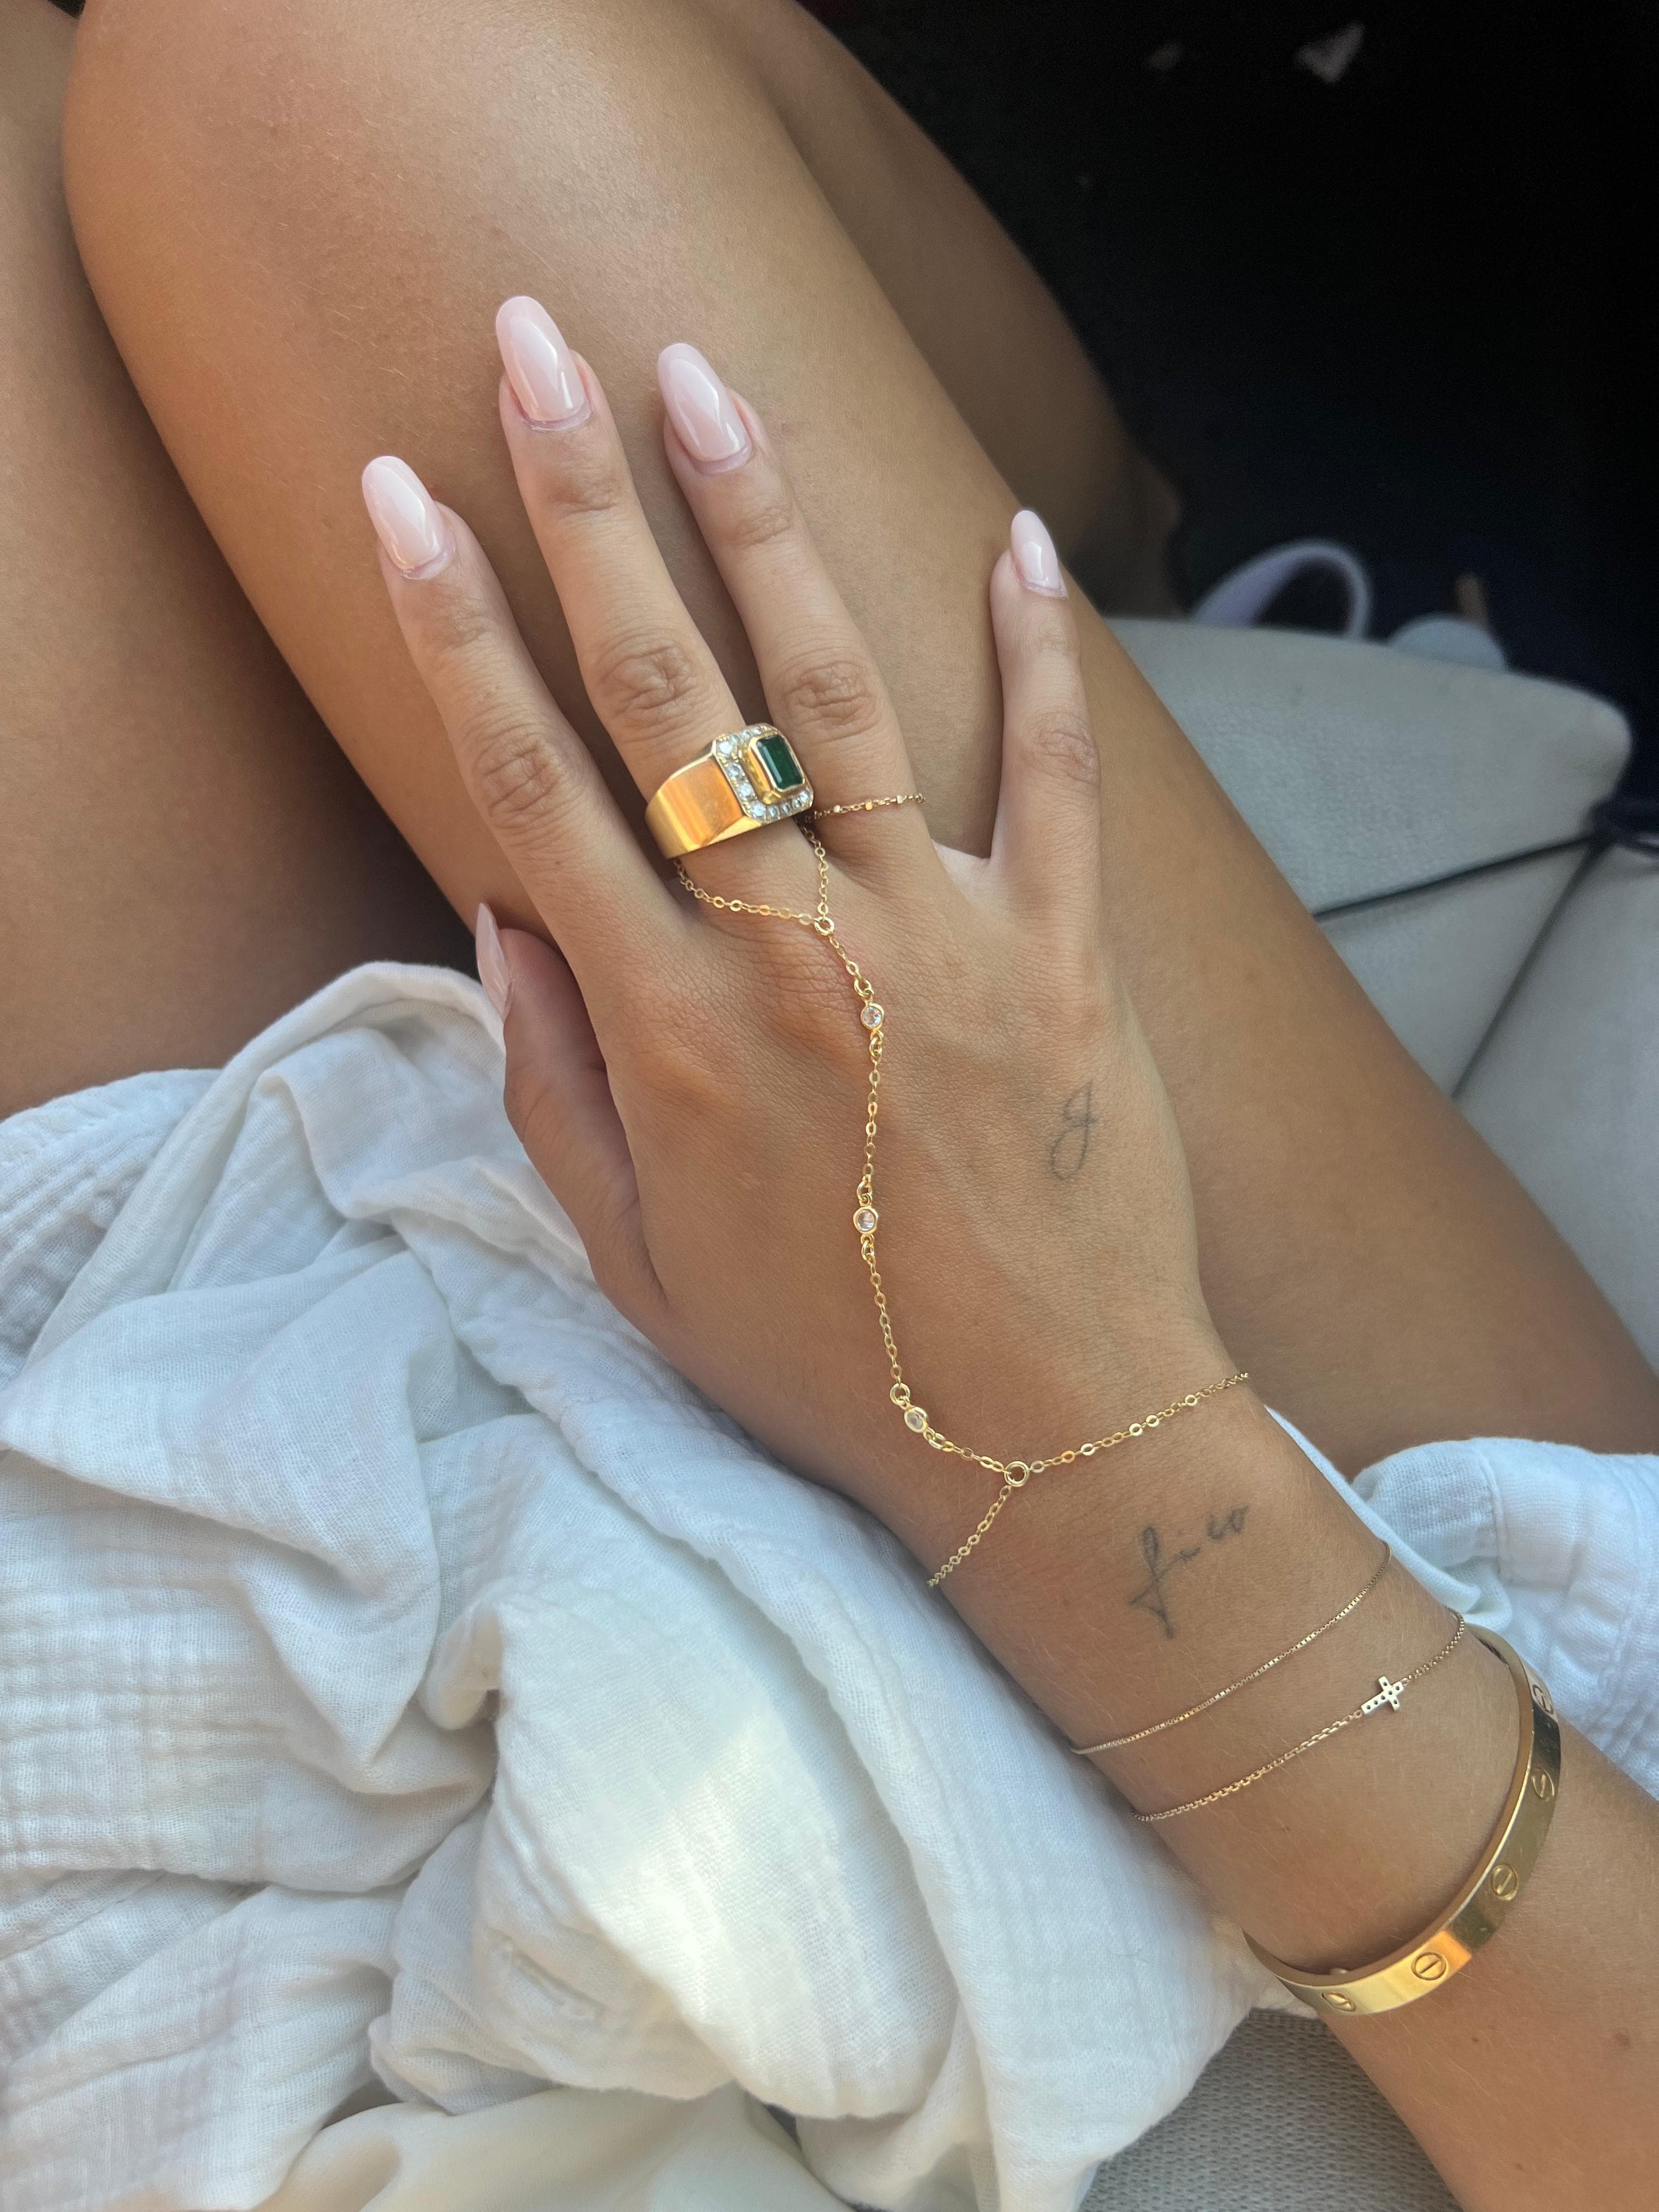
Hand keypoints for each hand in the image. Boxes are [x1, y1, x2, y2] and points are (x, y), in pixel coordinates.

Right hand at [363, 305, 1228, 1555]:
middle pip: (668, 694)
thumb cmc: (823, 1357)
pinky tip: (1017, 536)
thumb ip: (552, 1085)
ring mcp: (937, 938)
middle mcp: (790, 953)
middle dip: (585, 508)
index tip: (398, 494)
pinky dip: (1041, 654)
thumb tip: (501, 917)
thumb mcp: (634, 1261)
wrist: (1041, 1433)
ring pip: (838, 693)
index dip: (452, 627)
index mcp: (667, 1028)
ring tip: (707, 379)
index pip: (529, 786)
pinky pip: (1058, 774)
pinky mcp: (1062, 951)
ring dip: (765, 524)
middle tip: (537, 347)